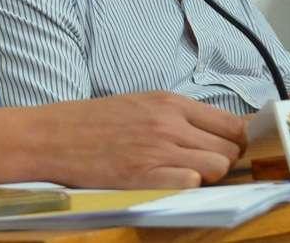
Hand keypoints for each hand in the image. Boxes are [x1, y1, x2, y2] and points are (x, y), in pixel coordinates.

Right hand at [38, 92, 245, 188]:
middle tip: (203, 166)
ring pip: (217, 167)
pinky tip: (170, 184)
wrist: (52, 137)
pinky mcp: (144, 176)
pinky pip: (190, 184)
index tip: (233, 151)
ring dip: (209, 176)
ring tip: (185, 175)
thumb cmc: (93, 122)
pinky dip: (188, 187)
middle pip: (230, 148)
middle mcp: (169, 124)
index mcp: (169, 103)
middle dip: (224, 161)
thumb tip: (216, 131)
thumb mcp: (140, 104)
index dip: (237, 141)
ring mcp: (158, 150)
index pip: (232, 123)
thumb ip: (177, 116)